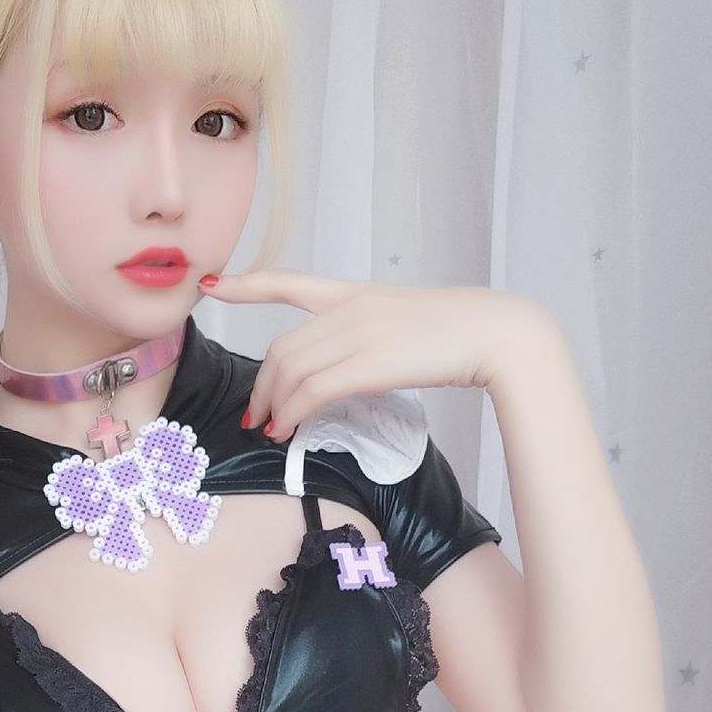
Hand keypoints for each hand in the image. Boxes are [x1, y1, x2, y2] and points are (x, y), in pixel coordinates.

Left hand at [202, 267, 534, 434]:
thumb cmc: (462, 334)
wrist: (496, 333)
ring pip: (290, 371)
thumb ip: (371, 338)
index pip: (291, 282)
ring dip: (272, 405)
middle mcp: (349, 308)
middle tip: (256, 415)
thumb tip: (350, 371)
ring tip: (271, 429)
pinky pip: (311, 391)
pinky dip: (291, 413)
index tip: (215, 286)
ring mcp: (358, 334)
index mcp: (357, 293)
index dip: (248, 285)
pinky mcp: (368, 363)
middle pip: (282, 347)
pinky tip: (288, 430)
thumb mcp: (406, 324)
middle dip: (261, 385)